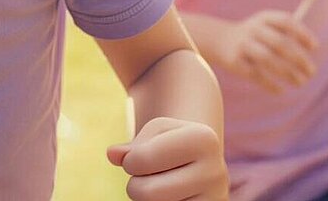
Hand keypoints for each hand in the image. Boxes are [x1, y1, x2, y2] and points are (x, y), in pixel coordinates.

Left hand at [106, 117, 227, 200]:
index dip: (131, 160)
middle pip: (144, 192)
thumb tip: (112, 155)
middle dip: (137, 185)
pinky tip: (174, 198)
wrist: (204, 164)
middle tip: (152, 177)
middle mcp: (215, 172)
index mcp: (203, 139)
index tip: (143, 158)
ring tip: (163, 188)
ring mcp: (215, 199)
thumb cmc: (173, 144)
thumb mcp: (156, 134)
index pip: (140, 160)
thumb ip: (130, 145)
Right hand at [218, 11, 317, 93]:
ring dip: (287, 73)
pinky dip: (269, 84)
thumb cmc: (254, 36)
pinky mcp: (234, 62)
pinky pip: (255, 74)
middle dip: (299, 58)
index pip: (286, 21)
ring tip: (301, 83)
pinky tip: (280, 91)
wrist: (218, 40)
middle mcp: (252, 29)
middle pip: (279, 43)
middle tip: (312, 72)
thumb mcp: (267, 28)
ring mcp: (242, 45)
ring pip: (268, 59)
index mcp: (263, 18)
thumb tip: (310, 54)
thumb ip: (287, 35)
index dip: (302, 33)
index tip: (315, 47)